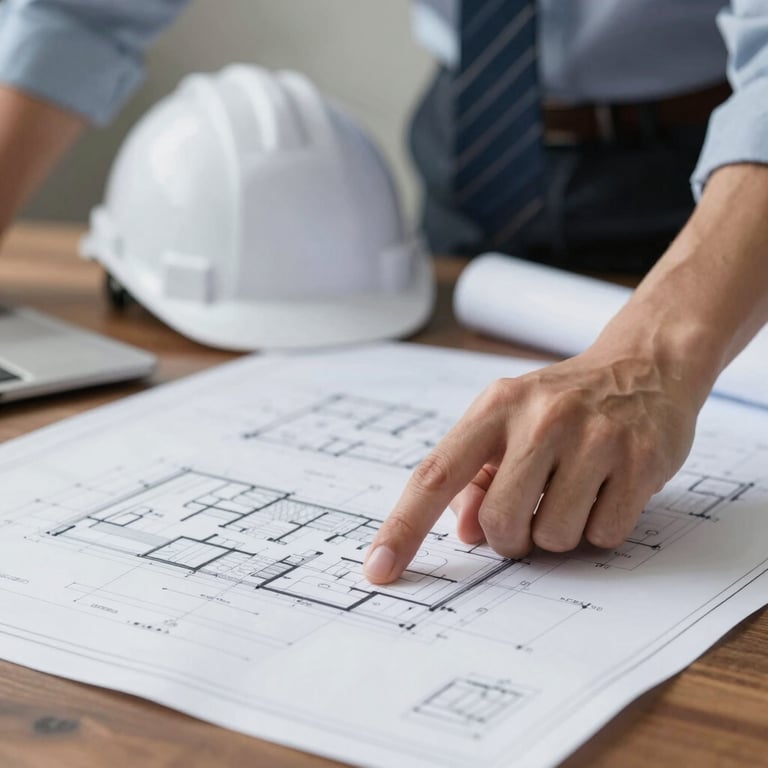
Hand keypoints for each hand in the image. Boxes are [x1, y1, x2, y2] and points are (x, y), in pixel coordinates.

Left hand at [364, 348, 700, 583]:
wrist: (644, 366)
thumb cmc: (561, 404)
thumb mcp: (506, 423)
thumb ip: (475, 477)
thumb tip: (465, 531)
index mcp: (495, 407)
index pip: (436, 475)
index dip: (403, 528)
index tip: (378, 568)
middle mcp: (541, 418)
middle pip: (499, 521)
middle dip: (510, 536)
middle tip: (529, 511)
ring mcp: (595, 438)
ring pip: (554, 537)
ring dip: (558, 533)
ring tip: (573, 492)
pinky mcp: (640, 460)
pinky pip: (604, 535)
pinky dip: (599, 528)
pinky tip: (606, 490)